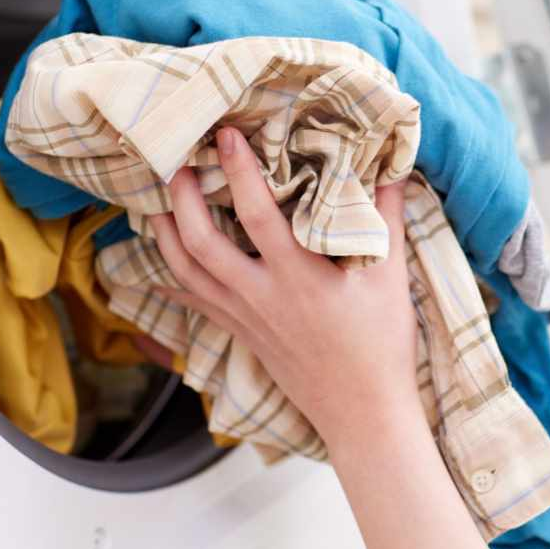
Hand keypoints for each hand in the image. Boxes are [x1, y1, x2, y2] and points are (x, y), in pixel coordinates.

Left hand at [147, 127, 419, 447]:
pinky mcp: (241, 334)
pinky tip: (157, 262)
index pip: (258, 213)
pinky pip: (194, 301)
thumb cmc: (381, 347)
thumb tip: (392, 167)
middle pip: (201, 242)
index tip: (226, 136)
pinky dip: (171, 277)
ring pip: (186, 271)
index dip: (239, 171)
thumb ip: (385, 219)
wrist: (363, 413)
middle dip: (181, 199)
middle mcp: (262, 295)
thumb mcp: (391, 279)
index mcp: (299, 277)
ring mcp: (246, 317)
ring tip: (157, 200)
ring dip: (165, 233)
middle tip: (176, 162)